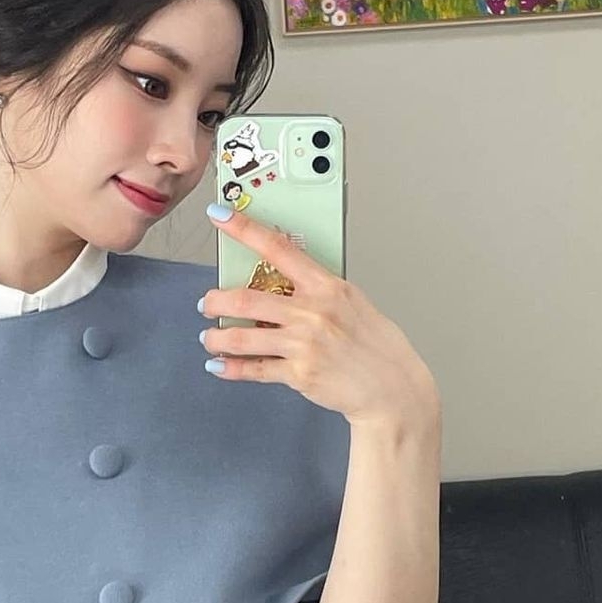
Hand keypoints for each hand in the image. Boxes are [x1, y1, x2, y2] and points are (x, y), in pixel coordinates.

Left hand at [199, 203, 440, 431]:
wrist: (393, 387)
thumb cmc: (377, 345)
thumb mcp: (353, 302)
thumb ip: (318, 291)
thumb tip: (284, 285)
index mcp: (326, 286)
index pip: (277, 247)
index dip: (243, 228)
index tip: (220, 214)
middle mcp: (312, 312)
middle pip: (245, 299)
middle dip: (215, 301)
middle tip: (208, 303)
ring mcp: (303, 343)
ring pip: (241, 338)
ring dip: (216, 338)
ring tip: (210, 338)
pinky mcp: (299, 373)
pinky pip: (253, 369)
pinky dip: (230, 368)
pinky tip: (219, 366)